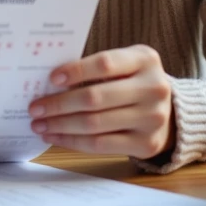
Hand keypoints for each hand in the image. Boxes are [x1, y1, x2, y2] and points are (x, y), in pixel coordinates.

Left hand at [28, 45, 174, 159]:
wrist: (171, 111)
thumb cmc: (134, 81)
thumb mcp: (126, 64)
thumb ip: (96, 68)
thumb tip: (49, 82)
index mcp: (145, 60)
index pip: (105, 64)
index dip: (75, 71)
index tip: (51, 79)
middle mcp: (154, 88)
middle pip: (96, 98)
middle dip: (59, 104)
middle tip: (35, 108)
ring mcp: (153, 119)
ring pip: (95, 124)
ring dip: (61, 125)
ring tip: (40, 125)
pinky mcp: (146, 144)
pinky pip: (101, 145)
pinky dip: (73, 141)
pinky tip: (56, 137)